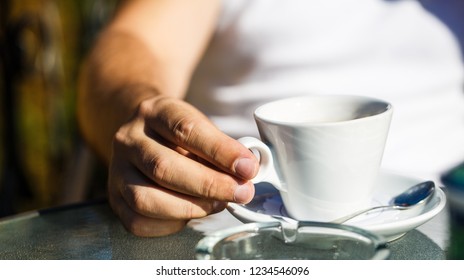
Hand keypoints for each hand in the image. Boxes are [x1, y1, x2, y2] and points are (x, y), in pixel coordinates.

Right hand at [108, 96, 257, 236]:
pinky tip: (190, 214)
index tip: (248, 167)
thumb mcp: (200, 126)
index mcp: (155, 111)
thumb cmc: (179, 134)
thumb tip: (246, 174)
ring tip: (218, 204)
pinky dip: (170, 224)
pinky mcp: (114, 198)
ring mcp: (116, 170)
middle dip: (209, 185)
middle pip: (163, 167)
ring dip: (190, 208)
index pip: (186, 130)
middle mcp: (128, 138)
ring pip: (146, 199)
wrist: (144, 134)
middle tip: (240, 192)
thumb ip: (221, 148)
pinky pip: (137, 221)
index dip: (220, 152)